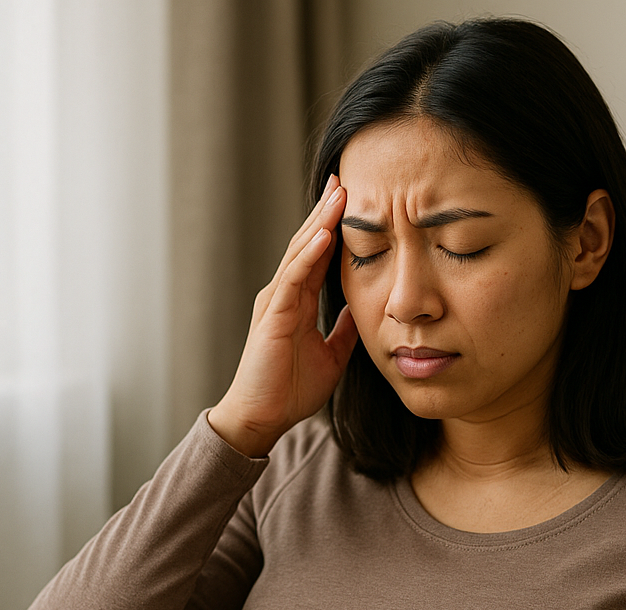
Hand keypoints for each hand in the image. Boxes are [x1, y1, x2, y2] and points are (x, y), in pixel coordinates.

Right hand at [207, 175, 359, 457]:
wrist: (262, 417)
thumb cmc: (289, 390)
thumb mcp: (332, 355)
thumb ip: (344, 330)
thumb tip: (363, 310)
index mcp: (298, 301)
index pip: (318, 254)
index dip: (334, 225)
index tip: (353, 197)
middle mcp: (284, 294)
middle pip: (308, 242)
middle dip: (326, 210)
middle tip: (345, 176)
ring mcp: (276, 301)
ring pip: (300, 252)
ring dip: (320, 222)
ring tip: (339, 193)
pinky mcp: (272, 315)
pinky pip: (293, 278)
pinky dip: (309, 254)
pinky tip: (324, 234)